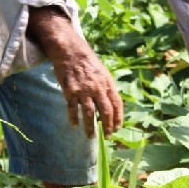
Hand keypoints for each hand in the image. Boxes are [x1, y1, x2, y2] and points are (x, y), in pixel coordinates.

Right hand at [27, 7, 123, 136]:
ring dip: (90, 127)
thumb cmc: (87, 62)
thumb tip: (110, 106)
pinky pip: (73, 108)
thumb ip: (106, 88)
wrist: (70, 51)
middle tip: (107, 136)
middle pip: (105, 111)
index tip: (117, 128)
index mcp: (107, 83)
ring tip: (90, 136)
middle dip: (107, 126)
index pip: (117, 104)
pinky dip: (74, 118)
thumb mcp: (102, 73)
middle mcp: (97, 87)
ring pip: (89, 113)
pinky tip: (74, 125)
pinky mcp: (70, 90)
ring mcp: (83, 89)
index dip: (118, 118)